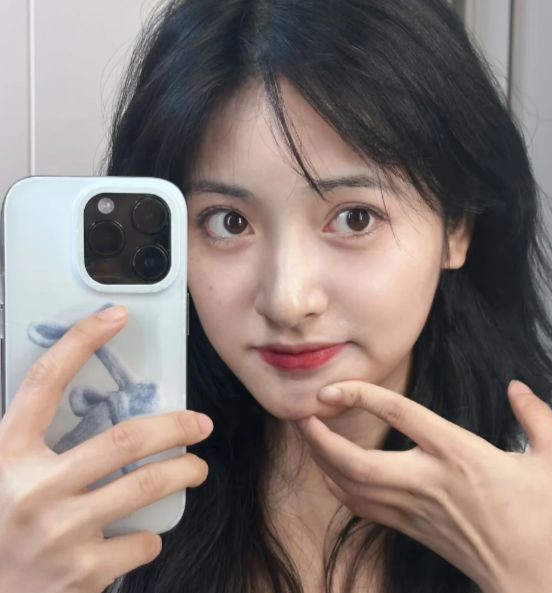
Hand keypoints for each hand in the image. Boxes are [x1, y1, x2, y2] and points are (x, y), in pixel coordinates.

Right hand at [0, 306, 212, 592]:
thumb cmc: (1, 526)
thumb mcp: (4, 474)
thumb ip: (35, 441)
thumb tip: (87, 402)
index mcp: (7, 455)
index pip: (45, 382)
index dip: (81, 342)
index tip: (116, 316)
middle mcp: (33, 489)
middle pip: (124, 439)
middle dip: (176, 427)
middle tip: (201, 424)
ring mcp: (59, 533)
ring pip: (146, 487)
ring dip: (183, 472)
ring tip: (196, 469)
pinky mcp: (81, 573)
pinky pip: (140, 541)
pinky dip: (149, 534)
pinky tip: (142, 532)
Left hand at [296, 380, 551, 592]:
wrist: (532, 578)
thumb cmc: (545, 520)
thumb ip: (538, 416)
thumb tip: (517, 386)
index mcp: (458, 455)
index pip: (399, 415)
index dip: (362, 396)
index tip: (333, 387)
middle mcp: (426, 481)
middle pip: (356, 461)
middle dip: (319, 439)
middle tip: (301, 413)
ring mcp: (413, 508)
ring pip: (351, 487)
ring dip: (322, 460)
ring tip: (307, 434)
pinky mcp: (408, 526)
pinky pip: (360, 506)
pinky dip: (336, 485)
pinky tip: (329, 469)